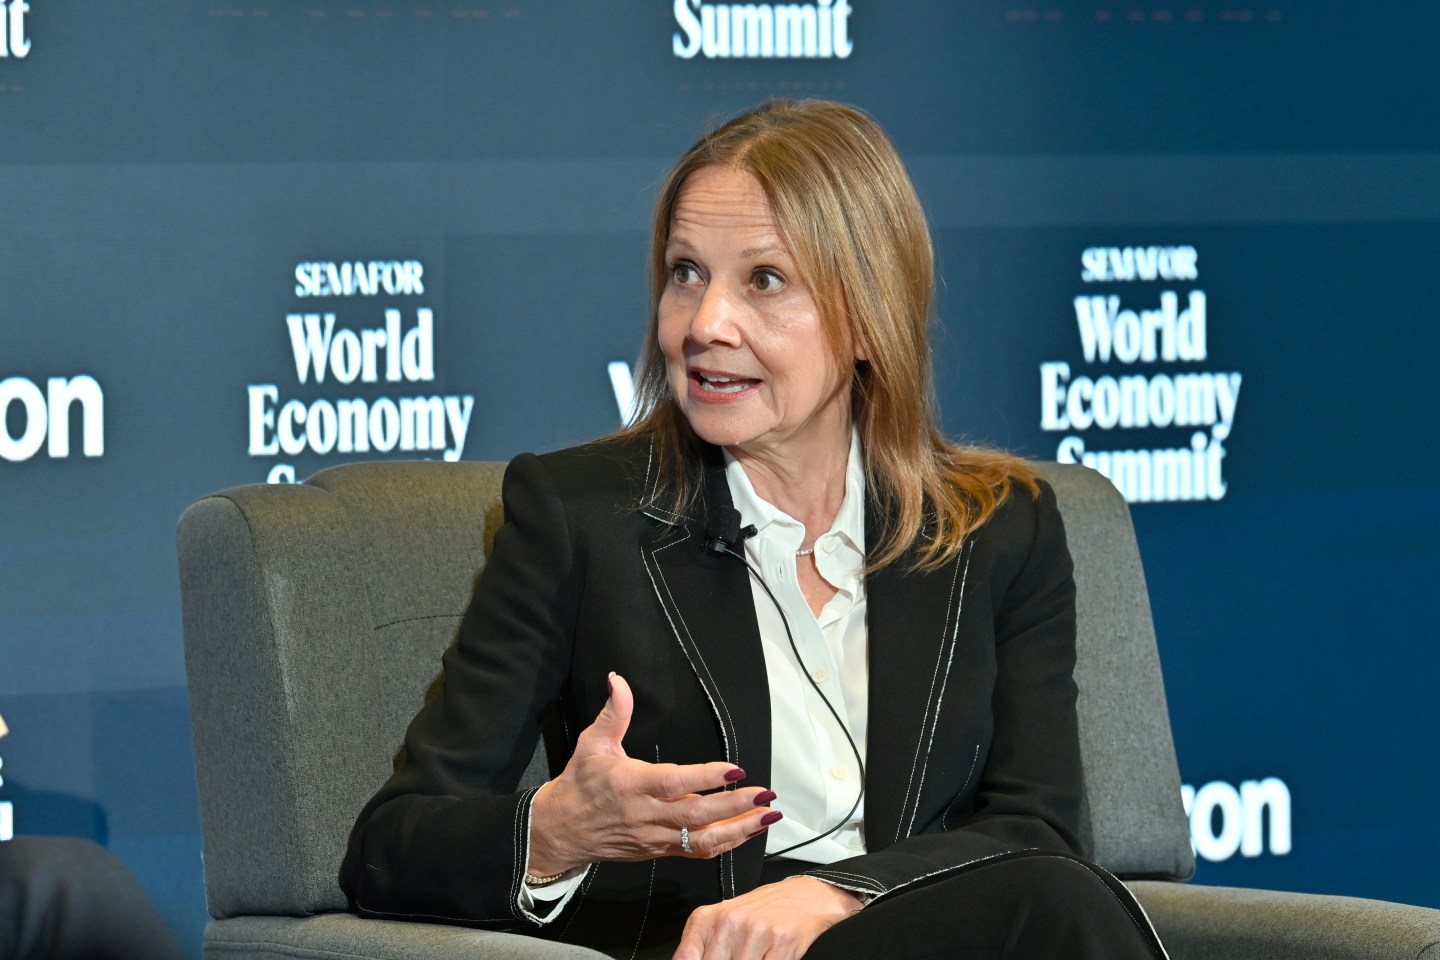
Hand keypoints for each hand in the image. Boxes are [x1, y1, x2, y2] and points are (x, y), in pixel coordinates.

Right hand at [527, 673, 779, 875]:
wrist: (561, 832)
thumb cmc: (580, 784)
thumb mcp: (592, 744)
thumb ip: (613, 713)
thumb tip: (617, 679)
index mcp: (631, 784)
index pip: (674, 782)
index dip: (705, 778)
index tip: (735, 769)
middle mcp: (646, 814)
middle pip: (696, 814)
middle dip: (735, 805)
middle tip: (765, 793)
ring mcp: (655, 836)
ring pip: (702, 839)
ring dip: (739, 829)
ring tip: (768, 814)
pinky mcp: (659, 850)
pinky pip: (697, 851)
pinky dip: (725, 843)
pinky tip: (748, 831)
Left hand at [673, 876, 862, 959]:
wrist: (807, 896)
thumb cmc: (764, 910)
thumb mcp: (725, 921)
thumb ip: (704, 947)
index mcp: (707, 919)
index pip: (686, 959)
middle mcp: (729, 923)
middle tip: (739, 957)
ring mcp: (755, 933)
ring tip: (757, 955)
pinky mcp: (781, 943)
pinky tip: (770, 956)